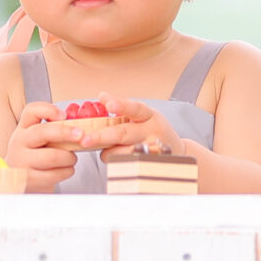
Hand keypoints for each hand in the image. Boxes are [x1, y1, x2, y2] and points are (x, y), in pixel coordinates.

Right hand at [5, 100, 83, 192]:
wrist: (23, 181)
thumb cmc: (36, 157)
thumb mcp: (39, 139)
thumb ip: (53, 129)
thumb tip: (78, 125)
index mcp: (23, 128)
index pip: (31, 111)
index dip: (49, 110)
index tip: (64, 115)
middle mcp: (19, 142)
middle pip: (43, 132)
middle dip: (66, 133)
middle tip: (81, 135)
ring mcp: (22, 161)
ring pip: (53, 156)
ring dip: (69, 157)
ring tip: (71, 158)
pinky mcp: (29, 179)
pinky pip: (55, 174)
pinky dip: (67, 171)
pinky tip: (66, 169)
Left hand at [68, 95, 183, 158]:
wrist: (175, 150)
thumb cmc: (153, 129)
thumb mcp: (143, 114)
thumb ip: (123, 106)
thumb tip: (102, 96)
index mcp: (149, 115)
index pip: (135, 108)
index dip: (121, 105)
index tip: (107, 102)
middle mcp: (151, 131)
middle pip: (124, 134)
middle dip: (102, 136)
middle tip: (85, 140)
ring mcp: (151, 150)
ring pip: (122, 152)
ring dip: (107, 152)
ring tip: (104, 149)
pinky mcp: (148, 165)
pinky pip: (126, 165)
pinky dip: (114, 161)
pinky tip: (114, 157)